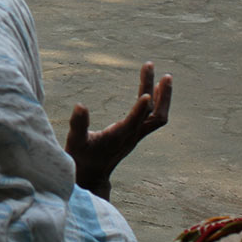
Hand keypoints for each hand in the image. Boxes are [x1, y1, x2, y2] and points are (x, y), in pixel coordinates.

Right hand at [65, 61, 171, 199]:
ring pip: (157, 116)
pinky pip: (152, 117)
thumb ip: (78, 124)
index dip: (140, 109)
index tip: (147, 93)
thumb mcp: (75, 141)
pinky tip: (153, 90)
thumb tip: (80, 105)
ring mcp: (136, 135)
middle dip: (157, 92)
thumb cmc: (82, 157)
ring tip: (165, 77)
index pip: (134, 123)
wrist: (92, 174)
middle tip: (151, 66)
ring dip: (162, 96)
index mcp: (118, 137)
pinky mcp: (135, 133)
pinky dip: (156, 102)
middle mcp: (132, 136)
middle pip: (154, 115)